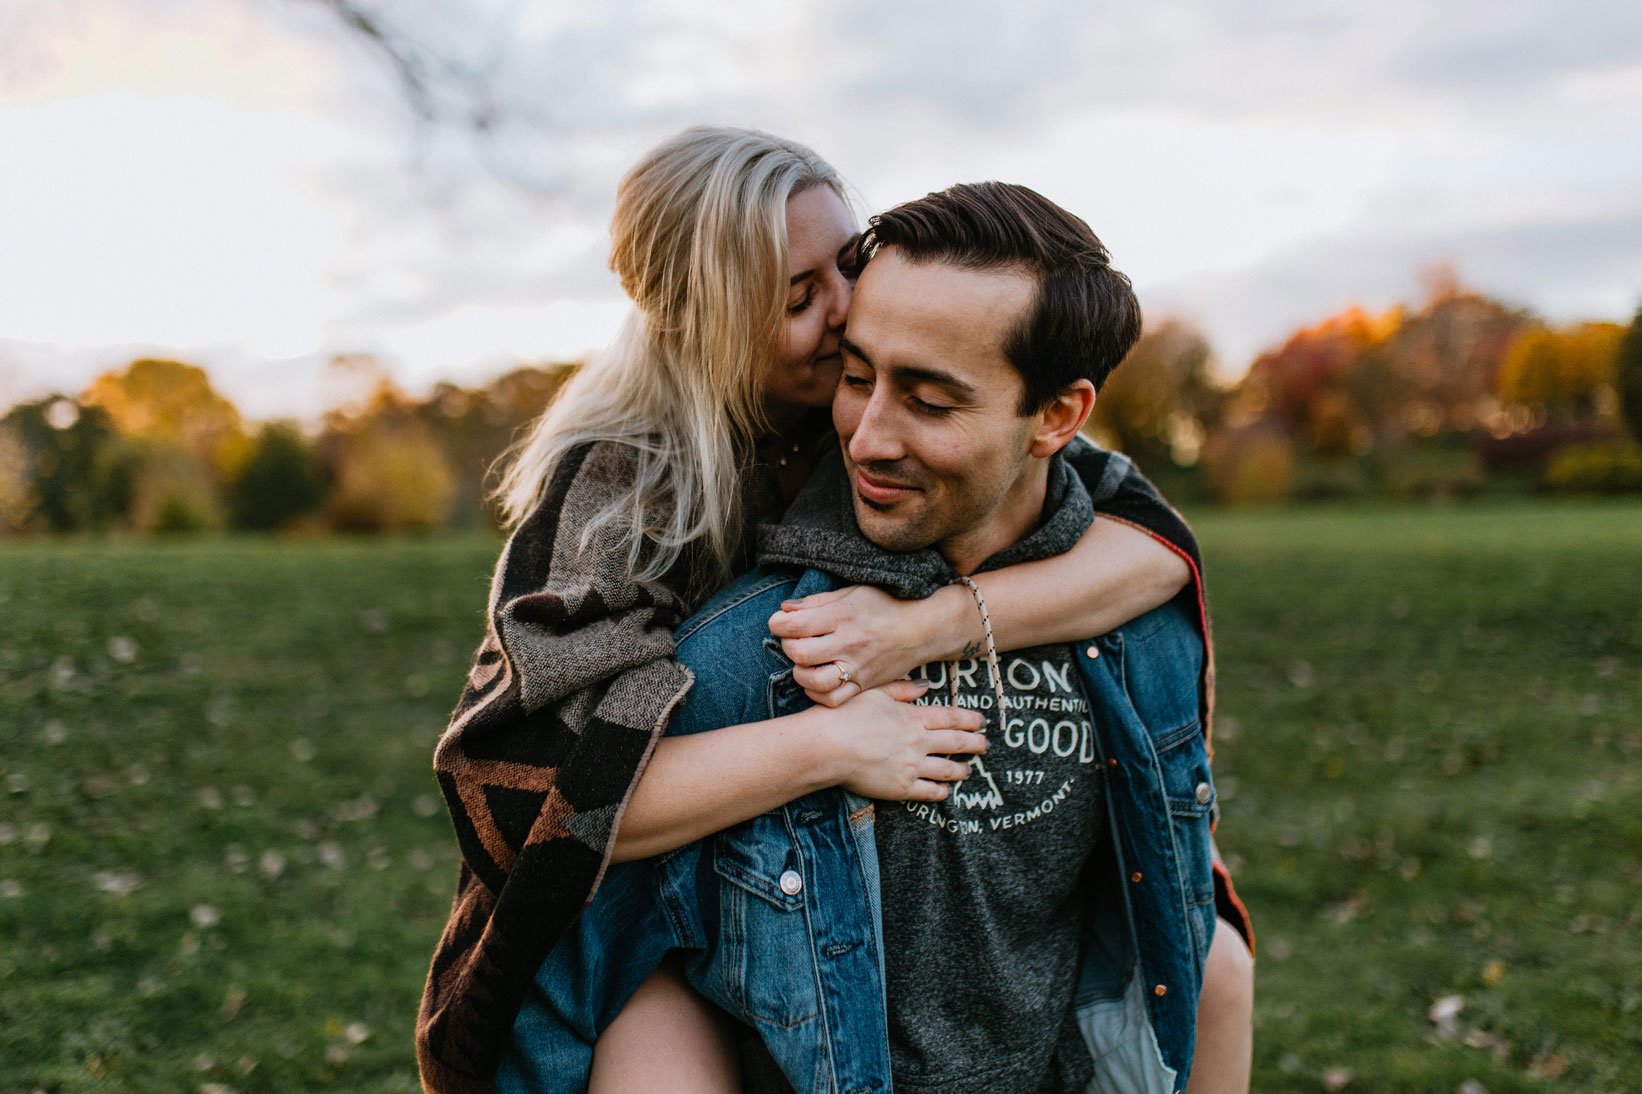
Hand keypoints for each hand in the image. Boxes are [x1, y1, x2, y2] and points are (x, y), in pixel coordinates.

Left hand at [769, 585, 965, 706]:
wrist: (922, 629)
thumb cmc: (885, 606)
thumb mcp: (852, 592)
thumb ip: (817, 601)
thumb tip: (784, 609)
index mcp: (844, 616)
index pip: (797, 625)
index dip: (778, 624)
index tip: (778, 622)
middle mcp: (850, 644)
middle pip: (801, 654)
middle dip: (788, 646)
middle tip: (793, 640)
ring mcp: (858, 668)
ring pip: (815, 682)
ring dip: (800, 673)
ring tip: (804, 663)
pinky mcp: (864, 685)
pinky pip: (833, 699)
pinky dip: (817, 693)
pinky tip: (816, 680)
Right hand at [809, 679, 987, 801]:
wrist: (827, 746)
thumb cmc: (845, 715)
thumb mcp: (874, 692)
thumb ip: (902, 689)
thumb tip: (925, 686)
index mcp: (913, 717)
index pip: (951, 718)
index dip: (970, 720)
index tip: (982, 722)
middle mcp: (918, 742)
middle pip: (956, 743)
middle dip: (975, 744)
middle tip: (985, 745)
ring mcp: (912, 766)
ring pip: (948, 769)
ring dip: (962, 769)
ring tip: (969, 769)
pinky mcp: (902, 787)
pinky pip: (930, 791)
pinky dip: (942, 791)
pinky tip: (946, 790)